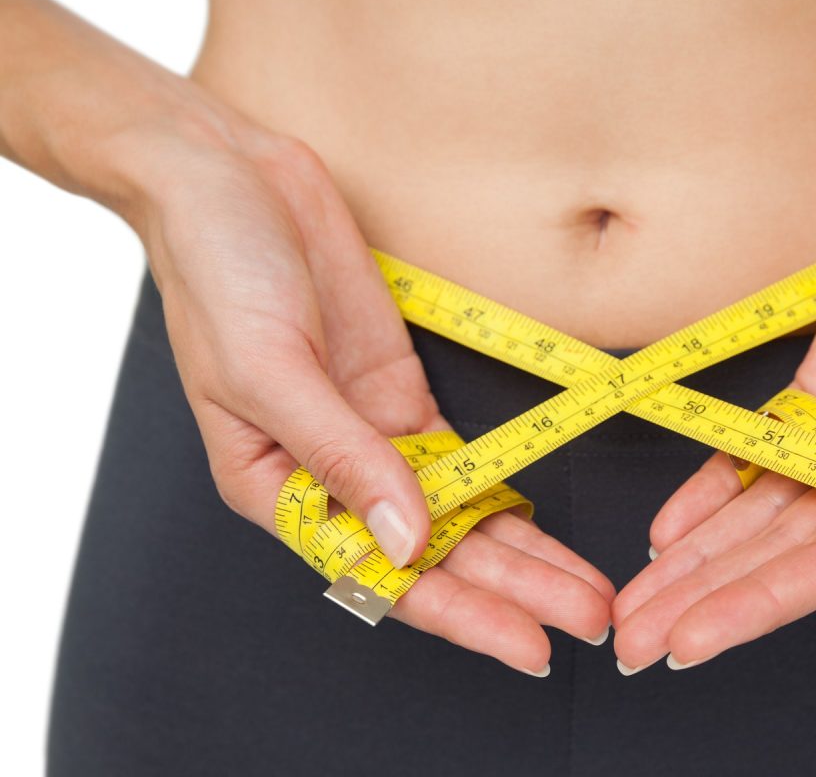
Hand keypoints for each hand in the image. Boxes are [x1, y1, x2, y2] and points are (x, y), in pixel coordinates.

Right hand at [131, 113, 611, 673]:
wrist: (229, 177)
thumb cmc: (219, 272)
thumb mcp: (269, 369)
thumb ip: (340, 455)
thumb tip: (405, 540)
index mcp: (280, 488)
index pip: (382, 574)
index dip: (461, 615)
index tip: (528, 644)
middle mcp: (333, 475)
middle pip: (437, 554)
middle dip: (516, 592)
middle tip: (592, 621)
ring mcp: (374, 434)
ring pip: (458, 513)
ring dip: (522, 553)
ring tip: (587, 589)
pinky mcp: (400, 391)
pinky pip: (462, 459)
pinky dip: (503, 491)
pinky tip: (543, 526)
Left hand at [611, 107, 815, 672]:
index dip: (759, 606)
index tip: (691, 641)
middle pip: (782, 551)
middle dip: (706, 598)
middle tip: (635, 644)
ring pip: (760, 511)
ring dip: (698, 560)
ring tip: (635, 602)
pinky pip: (758, 446)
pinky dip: (711, 488)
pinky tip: (669, 529)